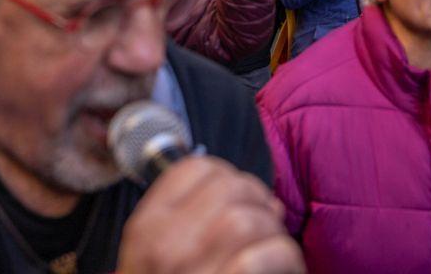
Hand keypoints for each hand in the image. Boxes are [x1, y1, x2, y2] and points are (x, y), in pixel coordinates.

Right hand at [119, 157, 303, 273]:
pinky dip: (285, 259)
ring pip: (253, 218)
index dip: (228, 177)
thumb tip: (261, 196)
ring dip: (273, 232)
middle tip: (262, 229)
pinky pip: (270, 253)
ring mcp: (195, 271)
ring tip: (270, 253)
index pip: (195, 168)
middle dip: (258, 202)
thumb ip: (193, 222)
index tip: (238, 200)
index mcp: (145, 230)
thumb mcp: (160, 260)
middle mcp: (164, 246)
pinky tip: (280, 272)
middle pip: (231, 186)